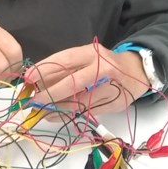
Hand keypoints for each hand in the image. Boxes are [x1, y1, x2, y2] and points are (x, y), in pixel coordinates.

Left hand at [25, 43, 150, 115]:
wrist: (138, 71)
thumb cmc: (105, 64)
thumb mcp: (87, 58)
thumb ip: (66, 68)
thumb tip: (38, 81)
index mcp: (92, 53)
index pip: (65, 60)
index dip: (45, 70)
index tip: (28, 79)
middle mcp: (102, 68)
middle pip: (73, 82)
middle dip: (50, 93)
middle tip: (34, 100)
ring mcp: (110, 87)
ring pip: (80, 100)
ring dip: (58, 107)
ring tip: (42, 111)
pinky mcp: (115, 103)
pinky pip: (88, 112)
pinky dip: (69, 115)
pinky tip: (56, 116)